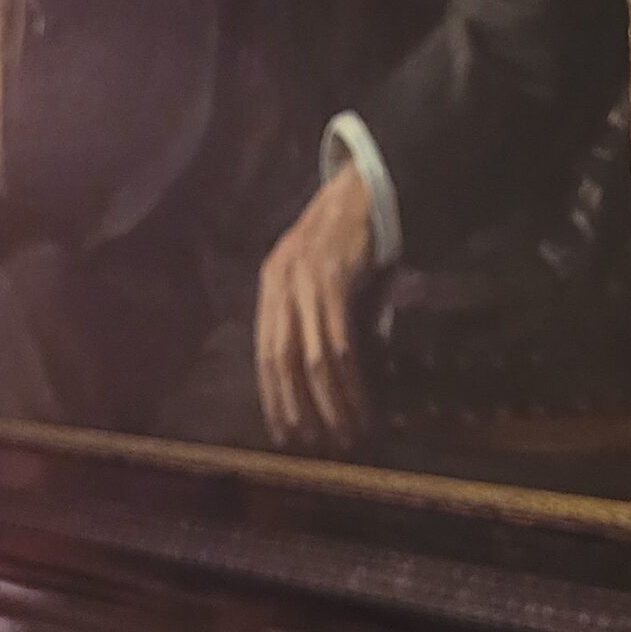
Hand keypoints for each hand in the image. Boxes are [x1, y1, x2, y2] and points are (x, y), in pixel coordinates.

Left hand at [254, 160, 374, 450]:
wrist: (365, 189)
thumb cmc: (346, 238)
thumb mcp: (318, 276)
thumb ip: (314, 317)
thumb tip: (326, 375)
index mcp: (271, 286)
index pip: (265, 354)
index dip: (274, 397)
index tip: (286, 434)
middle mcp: (280, 284)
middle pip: (281, 361)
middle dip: (297, 407)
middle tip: (314, 442)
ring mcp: (304, 282)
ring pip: (311, 359)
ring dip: (330, 402)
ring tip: (346, 431)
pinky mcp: (333, 280)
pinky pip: (338, 341)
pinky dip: (349, 378)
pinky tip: (359, 400)